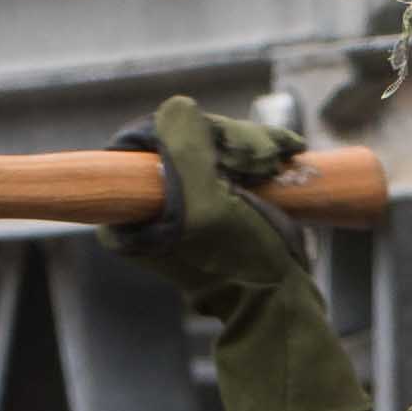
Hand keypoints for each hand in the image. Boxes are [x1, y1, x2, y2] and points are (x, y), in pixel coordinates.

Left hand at [108, 95, 308, 304]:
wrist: (281, 304)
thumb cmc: (241, 263)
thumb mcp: (206, 204)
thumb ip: (184, 152)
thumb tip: (177, 106)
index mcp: (128, 213)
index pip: (150, 142)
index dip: (191, 134)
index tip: (229, 151)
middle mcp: (151, 208)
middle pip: (182, 143)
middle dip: (228, 142)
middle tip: (267, 157)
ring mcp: (185, 207)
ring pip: (209, 149)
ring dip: (249, 147)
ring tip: (281, 158)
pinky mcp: (217, 206)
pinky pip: (229, 164)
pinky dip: (256, 156)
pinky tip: (283, 153)